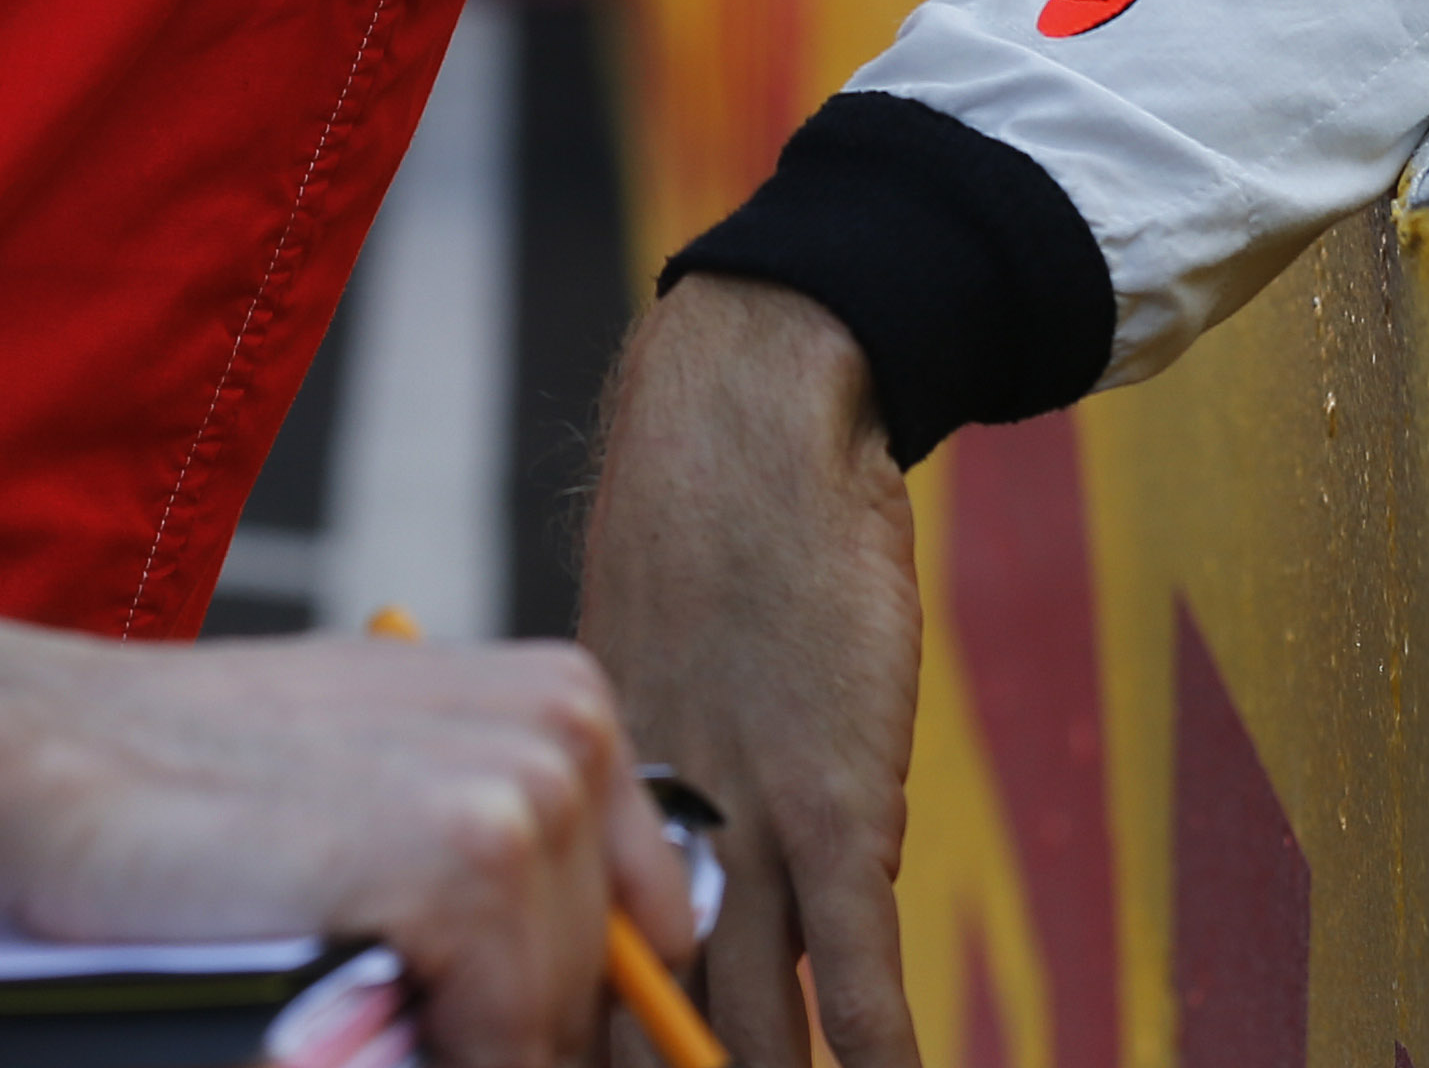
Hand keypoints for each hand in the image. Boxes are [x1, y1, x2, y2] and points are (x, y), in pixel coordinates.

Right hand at [0, 629, 695, 1067]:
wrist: (47, 764)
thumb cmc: (199, 784)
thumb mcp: (388, 778)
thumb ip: (504, 849)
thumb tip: (600, 997)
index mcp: (561, 702)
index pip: (649, 926)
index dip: (555, 995)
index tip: (459, 996)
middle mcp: (565, 726)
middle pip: (603, 987)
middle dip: (501, 1023)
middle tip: (369, 981)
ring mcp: (524, 783)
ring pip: (556, 1022)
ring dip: (456, 1036)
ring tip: (338, 977)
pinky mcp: (470, 854)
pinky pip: (505, 1043)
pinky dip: (425, 1052)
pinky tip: (332, 985)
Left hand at [578, 275, 923, 1065]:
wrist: (751, 425)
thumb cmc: (701, 538)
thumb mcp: (638, 663)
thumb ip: (647, 771)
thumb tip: (663, 863)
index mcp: (586, 797)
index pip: (564, 962)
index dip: (568, 1032)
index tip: (553, 1060)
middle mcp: (645, 823)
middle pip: (637, 1009)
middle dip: (652, 1066)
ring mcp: (744, 821)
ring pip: (742, 1015)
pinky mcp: (838, 804)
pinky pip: (855, 969)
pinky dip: (875, 1048)